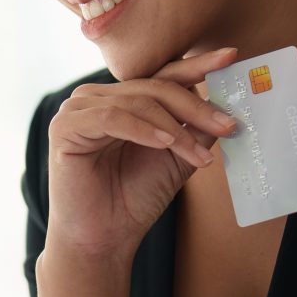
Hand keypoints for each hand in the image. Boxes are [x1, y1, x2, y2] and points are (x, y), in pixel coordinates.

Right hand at [42, 46, 243, 264]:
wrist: (104, 239)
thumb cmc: (133, 200)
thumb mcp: (175, 158)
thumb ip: (196, 130)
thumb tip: (226, 106)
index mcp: (122, 100)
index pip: (162, 75)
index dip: (197, 66)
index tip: (231, 57)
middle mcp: (98, 97)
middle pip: (155, 87)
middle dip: (196, 108)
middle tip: (228, 125)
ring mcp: (78, 108)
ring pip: (138, 102)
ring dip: (175, 128)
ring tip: (199, 155)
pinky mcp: (65, 126)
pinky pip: (111, 117)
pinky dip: (143, 129)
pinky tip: (165, 143)